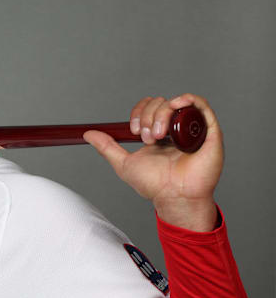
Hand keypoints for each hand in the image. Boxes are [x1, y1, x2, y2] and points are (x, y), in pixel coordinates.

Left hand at [82, 94, 222, 231]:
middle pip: (160, 103)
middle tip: (147, 138)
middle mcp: (176, 128)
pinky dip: (188, 99)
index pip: (148, 107)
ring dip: (161, 113)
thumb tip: (88, 134)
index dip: (138, 113)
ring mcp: (192, 129)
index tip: (132, 131)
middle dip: (147, 117)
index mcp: (159, 132)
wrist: (173, 197)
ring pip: (175, 103)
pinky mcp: (209, 132)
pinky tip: (176, 105)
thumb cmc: (154, 185)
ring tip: (158, 135)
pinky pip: (201, 105)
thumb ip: (107, 147)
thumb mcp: (124, 163)